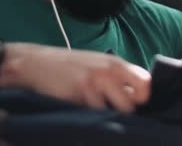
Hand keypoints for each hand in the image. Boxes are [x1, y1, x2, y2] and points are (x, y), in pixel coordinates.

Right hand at [0, 43, 150, 112]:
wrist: (35, 63)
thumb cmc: (69, 66)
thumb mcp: (97, 64)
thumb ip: (118, 76)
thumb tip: (137, 97)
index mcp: (116, 63)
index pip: (146, 83)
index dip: (142, 97)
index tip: (133, 103)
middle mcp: (109, 72)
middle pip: (131, 105)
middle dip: (123, 113)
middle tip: (110, 112)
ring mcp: (94, 84)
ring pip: (113, 114)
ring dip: (105, 117)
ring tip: (92, 111)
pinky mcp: (79, 95)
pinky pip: (93, 116)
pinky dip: (89, 118)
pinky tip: (79, 110)